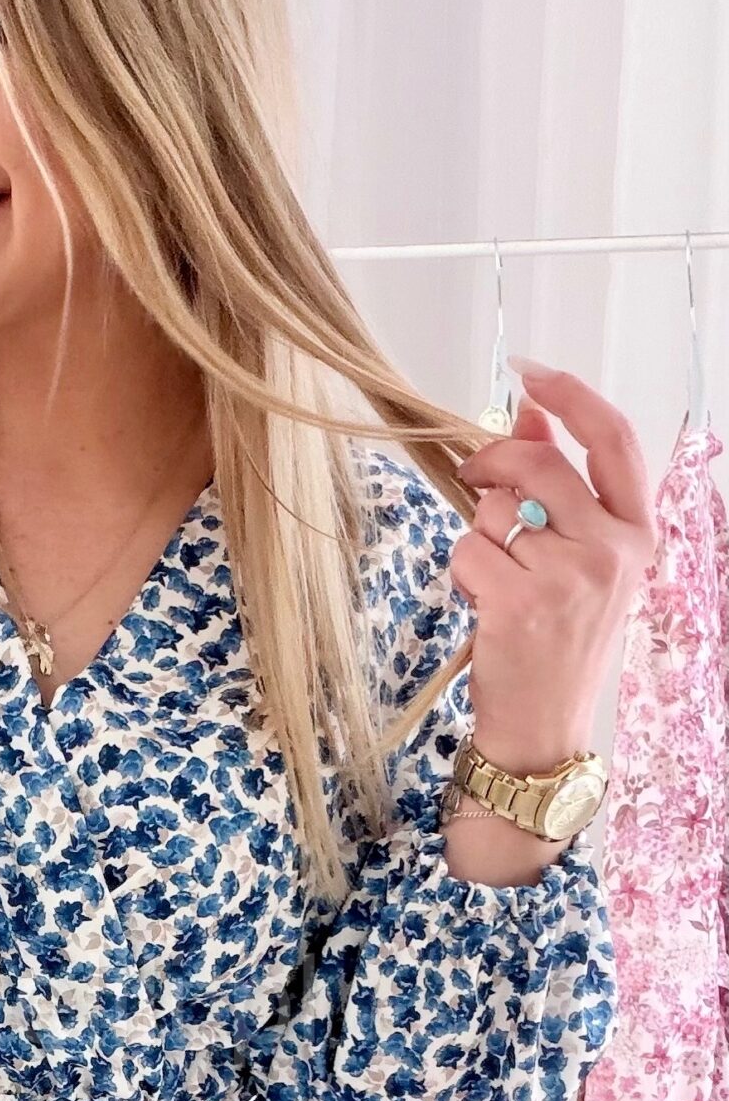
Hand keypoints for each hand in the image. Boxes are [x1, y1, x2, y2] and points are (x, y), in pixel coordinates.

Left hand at [452, 360, 656, 772]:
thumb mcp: (577, 562)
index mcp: (637, 534)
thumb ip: (558, 489)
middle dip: (491, 465)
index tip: (531, 373)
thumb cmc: (557, 642)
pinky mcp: (520, 602)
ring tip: (496, 580)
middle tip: (474, 480)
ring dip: (478, 536)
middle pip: (538, 463)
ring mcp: (569, 577)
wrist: (543, 727)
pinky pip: (468, 548)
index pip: (614, 440)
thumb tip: (527, 420)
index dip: (571, 397)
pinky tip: (483, 603)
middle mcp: (612, 551)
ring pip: (494, 509)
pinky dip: (462, 571)